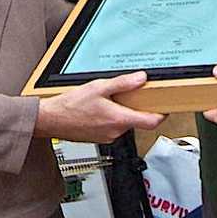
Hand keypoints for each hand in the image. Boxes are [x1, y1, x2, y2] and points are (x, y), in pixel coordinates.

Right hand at [34, 71, 164, 142]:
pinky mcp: (99, 138)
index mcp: (118, 119)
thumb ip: (123, 83)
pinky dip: (111, 118)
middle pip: (137, 121)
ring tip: (107, 100)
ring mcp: (107, 137)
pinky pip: (112, 127)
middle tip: (131, 95)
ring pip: (123, 124)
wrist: (51, 119)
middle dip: (136, 108)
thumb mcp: (99, 87)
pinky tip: (98, 109)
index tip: (166, 107)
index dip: (162, 115)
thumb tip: (141, 79)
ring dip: (121, 112)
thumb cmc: (70, 106)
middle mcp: (115, 132)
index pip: (151, 122)